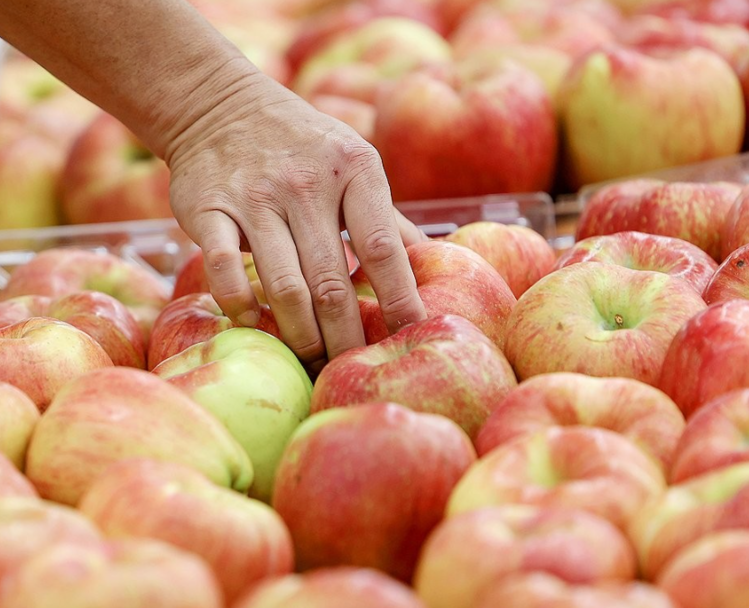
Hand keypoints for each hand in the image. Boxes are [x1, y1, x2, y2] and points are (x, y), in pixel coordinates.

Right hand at [165, 73, 426, 365]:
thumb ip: (388, 217)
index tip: (411, 335)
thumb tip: (434, 262)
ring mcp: (255, 195)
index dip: (400, 298)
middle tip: (351, 365)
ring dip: (300, 333)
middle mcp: (307, 182)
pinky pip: (223, 268)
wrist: (220, 104)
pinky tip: (254, 322)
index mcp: (355, 170)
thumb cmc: (304, 146)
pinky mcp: (208, 206)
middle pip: (333, 280)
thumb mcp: (354, 165)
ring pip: (284, 285)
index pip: (384, 248)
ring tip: (312, 358)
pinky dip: (240, 305)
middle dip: (346, 335)